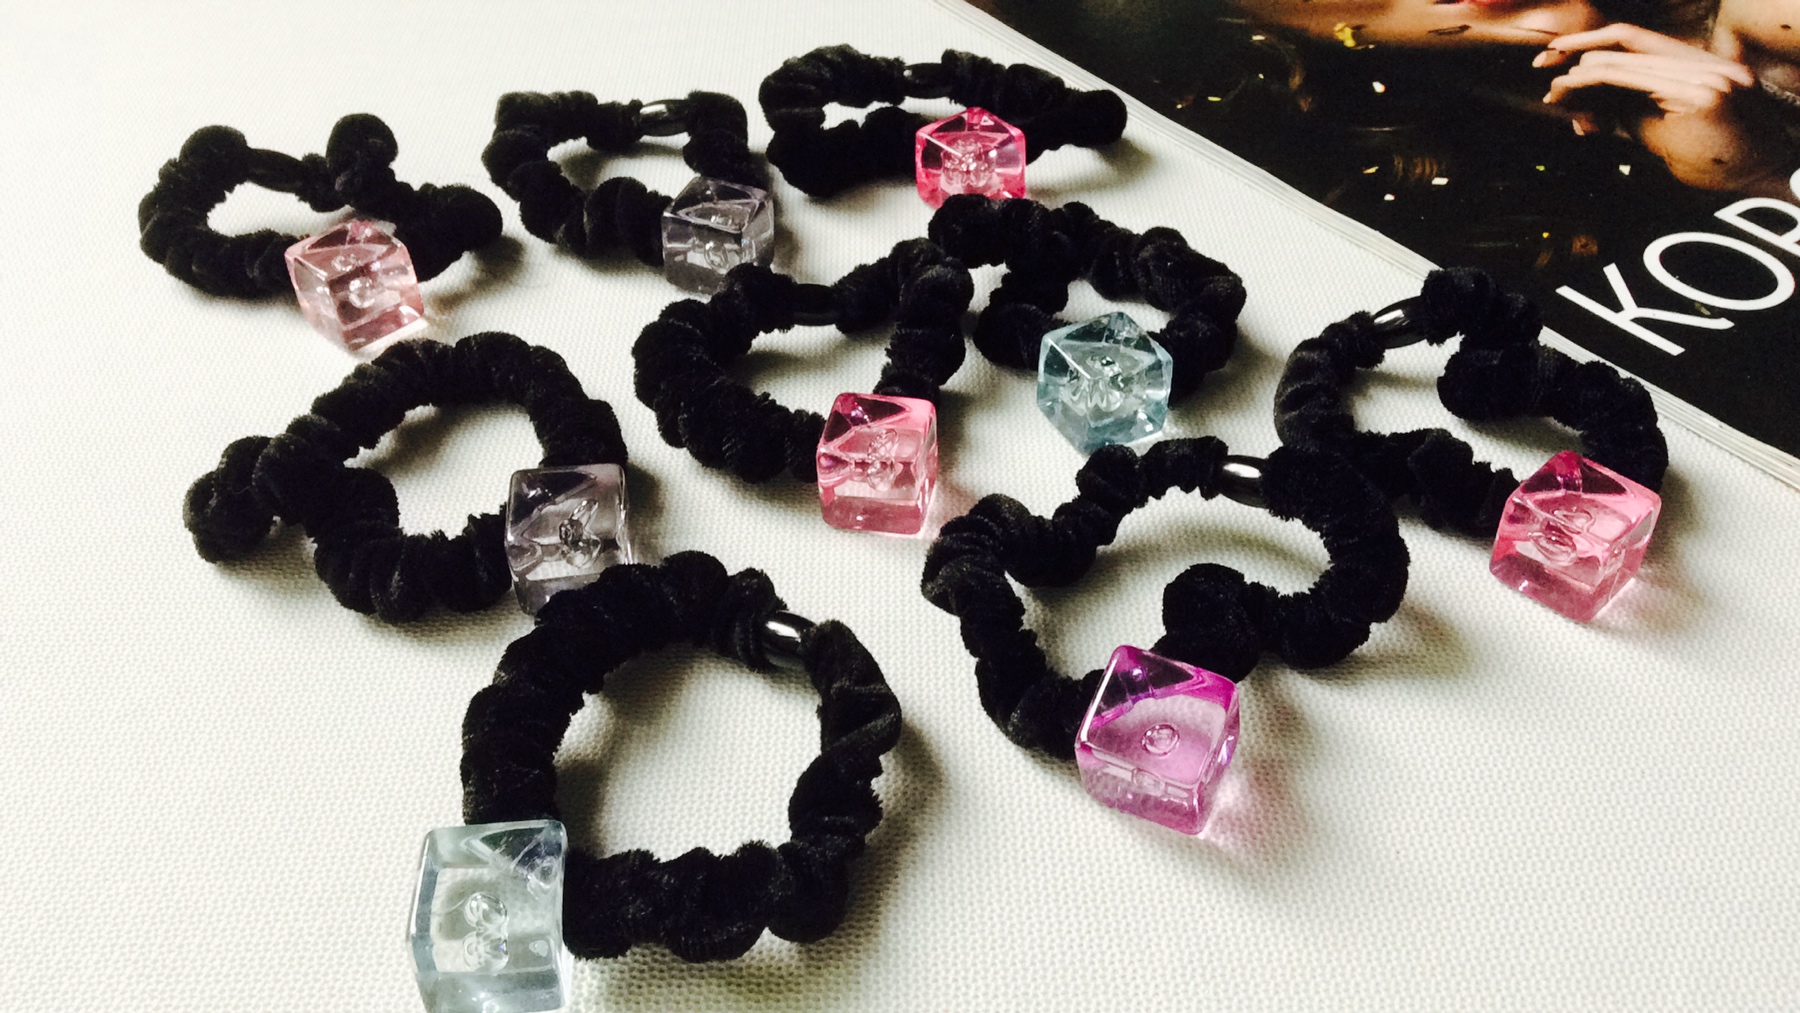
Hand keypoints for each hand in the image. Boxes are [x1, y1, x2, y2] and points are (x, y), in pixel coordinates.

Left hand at [1537, 23, 1788, 193]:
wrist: (1758, 182)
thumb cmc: (1713, 160)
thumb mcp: (1662, 127)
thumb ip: (1631, 106)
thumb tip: (1588, 98)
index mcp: (1698, 62)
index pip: (1635, 38)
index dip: (1592, 43)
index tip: (1558, 55)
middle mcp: (1705, 61)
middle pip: (1627, 39)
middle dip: (1578, 50)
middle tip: (1541, 64)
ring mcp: (1706, 75)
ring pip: (1625, 58)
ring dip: (1581, 75)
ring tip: (1554, 92)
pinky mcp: (1701, 95)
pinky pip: (1634, 78)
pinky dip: (1595, 82)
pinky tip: (1570, 91)